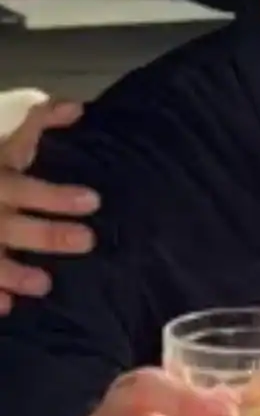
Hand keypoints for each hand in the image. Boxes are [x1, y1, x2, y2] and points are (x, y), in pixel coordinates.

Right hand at [0, 97, 98, 312]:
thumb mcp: (1, 137)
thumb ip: (37, 121)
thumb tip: (77, 108)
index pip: (24, 188)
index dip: (56, 196)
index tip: (93, 201)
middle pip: (10, 226)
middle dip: (46, 234)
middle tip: (86, 241)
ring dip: (12, 273)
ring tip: (43, 284)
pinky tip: (6, 307)